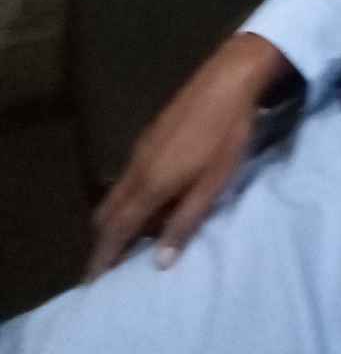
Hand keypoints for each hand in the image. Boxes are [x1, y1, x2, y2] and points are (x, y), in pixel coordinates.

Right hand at [85, 33, 292, 281]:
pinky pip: (129, 175)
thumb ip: (185, 222)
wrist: (229, 79)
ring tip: (132, 236)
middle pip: (108, 211)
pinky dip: (130, 196)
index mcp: (150, 183)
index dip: (103, 256)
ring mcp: (142, 147)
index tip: (91, 281)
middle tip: (111, 263)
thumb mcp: (213, 184)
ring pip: (117, 191)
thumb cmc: (226, 135)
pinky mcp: (151, 134)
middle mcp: (137, 166)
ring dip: (118, 216)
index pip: (117, 229)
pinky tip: (152, 198)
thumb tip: (159, 262)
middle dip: (105, 239)